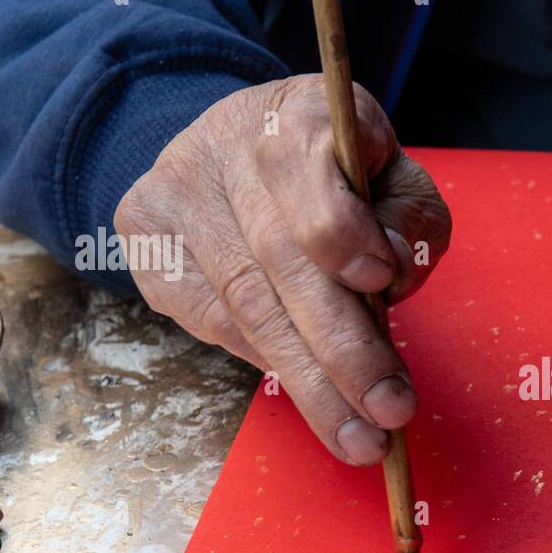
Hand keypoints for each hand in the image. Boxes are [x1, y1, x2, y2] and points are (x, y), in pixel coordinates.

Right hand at [115, 74, 450, 464]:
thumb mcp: (395, 176)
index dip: (339, 230)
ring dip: (308, 384)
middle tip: (387, 413)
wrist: (240, 140)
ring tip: (360, 437)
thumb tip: (390, 273)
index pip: (303, 171)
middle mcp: (222, 148)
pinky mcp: (143, 235)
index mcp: (294, 115)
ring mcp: (172, 192)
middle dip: (342, 352)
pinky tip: (308, 393)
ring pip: (242, 306)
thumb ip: (408, 217)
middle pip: (276, 262)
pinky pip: (208, 320)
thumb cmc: (339, 169)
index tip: (381, 279)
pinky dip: (264, 361)